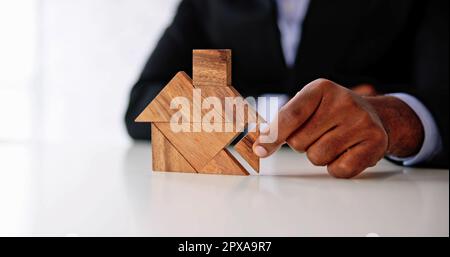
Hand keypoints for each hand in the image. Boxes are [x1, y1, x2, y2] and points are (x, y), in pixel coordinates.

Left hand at [253, 79, 423, 177]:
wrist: (376, 116)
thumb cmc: (332, 113)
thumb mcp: (308, 106)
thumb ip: (283, 122)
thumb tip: (260, 144)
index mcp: (321, 88)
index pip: (291, 116)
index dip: (273, 136)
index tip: (260, 150)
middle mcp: (343, 102)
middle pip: (299, 142)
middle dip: (303, 144)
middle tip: (319, 133)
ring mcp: (362, 122)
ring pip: (317, 157)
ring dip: (319, 156)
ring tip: (333, 141)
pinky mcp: (375, 143)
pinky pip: (339, 170)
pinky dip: (336, 167)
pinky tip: (346, 152)